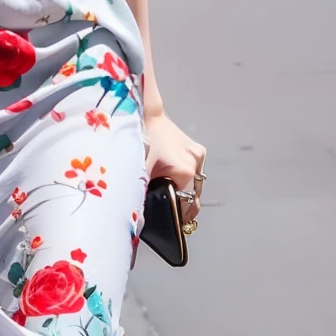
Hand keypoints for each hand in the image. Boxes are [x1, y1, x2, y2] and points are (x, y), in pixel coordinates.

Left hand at [145, 110, 204, 224]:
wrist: (142, 113)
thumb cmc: (138, 139)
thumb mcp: (137, 171)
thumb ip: (140, 196)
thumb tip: (138, 223)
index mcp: (185, 171)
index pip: (184, 205)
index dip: (173, 215)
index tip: (165, 223)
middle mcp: (195, 163)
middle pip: (190, 195)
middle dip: (178, 202)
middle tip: (161, 207)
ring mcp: (197, 154)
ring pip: (192, 183)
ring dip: (179, 188)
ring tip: (162, 186)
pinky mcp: (195, 148)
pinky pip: (191, 169)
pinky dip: (181, 174)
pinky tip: (166, 171)